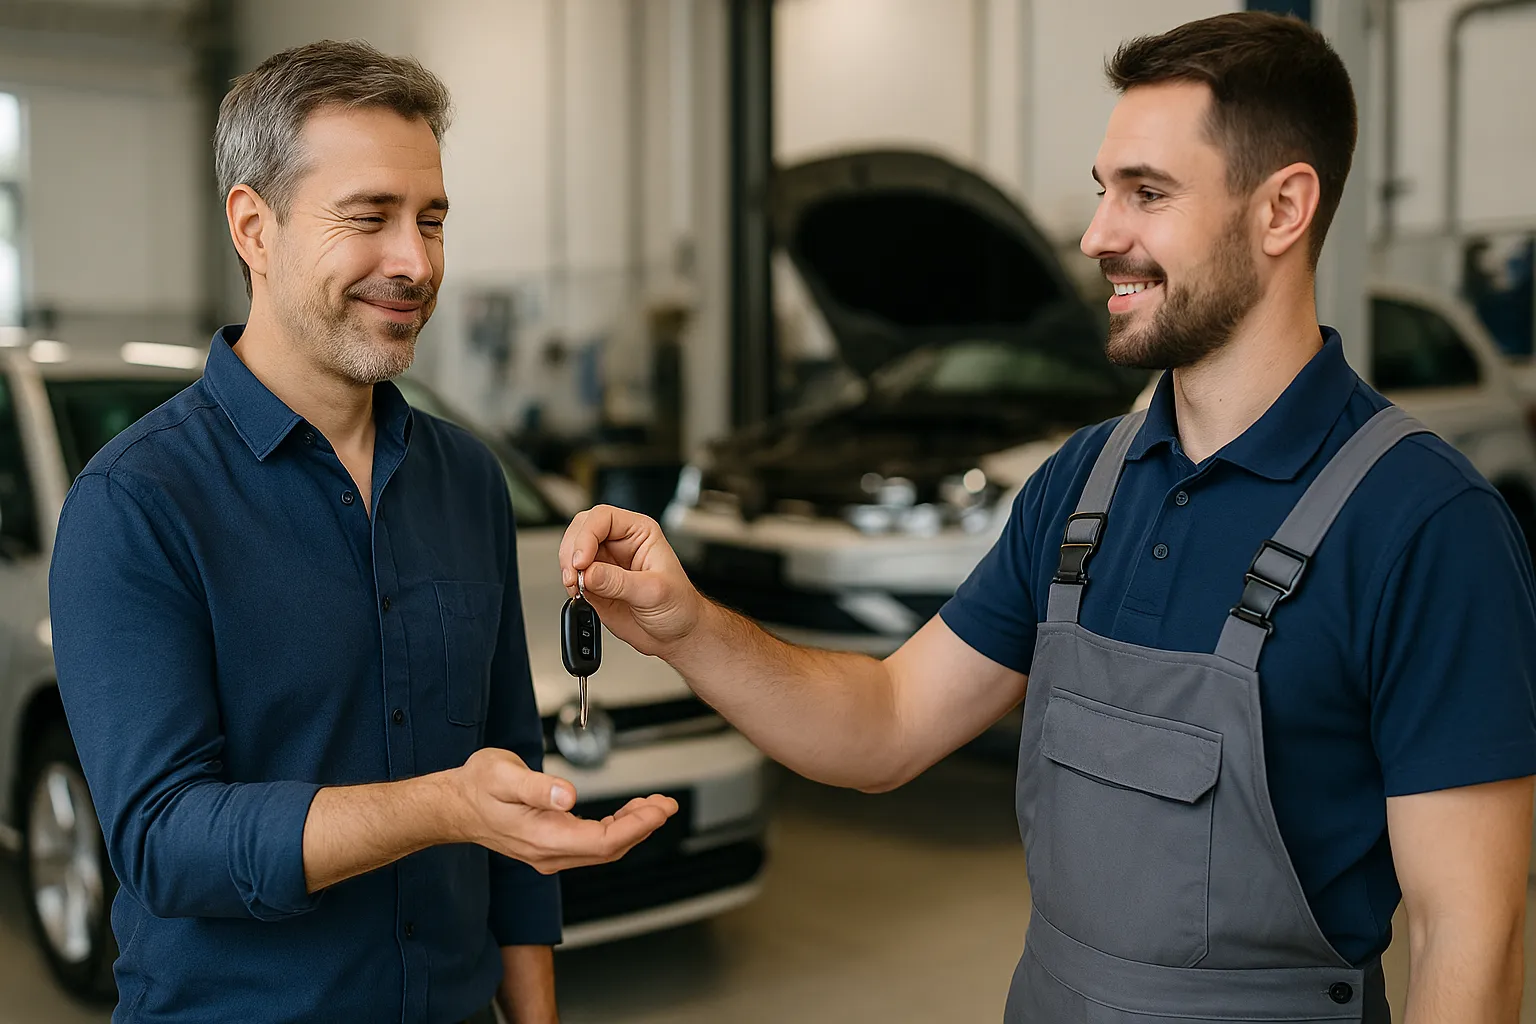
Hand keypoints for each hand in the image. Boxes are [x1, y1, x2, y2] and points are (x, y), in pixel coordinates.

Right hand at [448, 748, 677, 873]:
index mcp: (542, 836)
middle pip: (609, 849)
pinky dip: (617, 829)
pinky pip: (592, 845)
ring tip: (653, 805)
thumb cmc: (477, 786)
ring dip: (633, 828)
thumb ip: (536, 786)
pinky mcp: (550, 847)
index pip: (603, 841)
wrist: (454, 805)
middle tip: (666, 803)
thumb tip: (568, 795)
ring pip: (603, 849)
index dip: (637, 827)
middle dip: (643, 826)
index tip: (659, 808)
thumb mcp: (502, 775)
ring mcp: (550, 853)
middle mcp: (549, 853)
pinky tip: (627, 814)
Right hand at [559, 505, 706, 657]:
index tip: (582, 561)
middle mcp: (620, 544)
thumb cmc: (679, 606)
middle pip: (582, 529)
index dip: (587, 535)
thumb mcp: (654, 592)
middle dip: (572, 550)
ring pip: (572, 551)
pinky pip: (573, 576)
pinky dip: (569, 584)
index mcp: (640, 533)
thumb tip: (589, 573)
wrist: (677, 635)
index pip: (604, 518)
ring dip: (568, 568)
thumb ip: (619, 582)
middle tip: (574, 573)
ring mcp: (606, 563)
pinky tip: (579, 594)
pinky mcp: (595, 583)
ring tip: (577, 586)